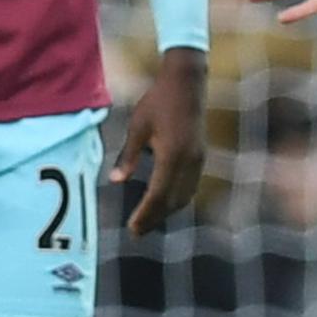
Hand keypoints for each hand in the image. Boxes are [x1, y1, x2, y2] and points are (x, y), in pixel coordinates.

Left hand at [115, 45, 205, 235]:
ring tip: (148, 221)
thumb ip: (128, 156)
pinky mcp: (199, 155)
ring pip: (184, 195)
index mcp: (172, 155)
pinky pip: (190, 185)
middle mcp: (189, 161)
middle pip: (172, 200)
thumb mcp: (137, 127)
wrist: (187, 84)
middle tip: (136, 232)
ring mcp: (197, 159)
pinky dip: (176, 198)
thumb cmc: (158, 102)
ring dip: (166, 210)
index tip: (132, 228)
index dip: (144, 214)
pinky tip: (164, 201)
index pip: (157, 194)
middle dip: (154, 218)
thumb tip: (116, 182)